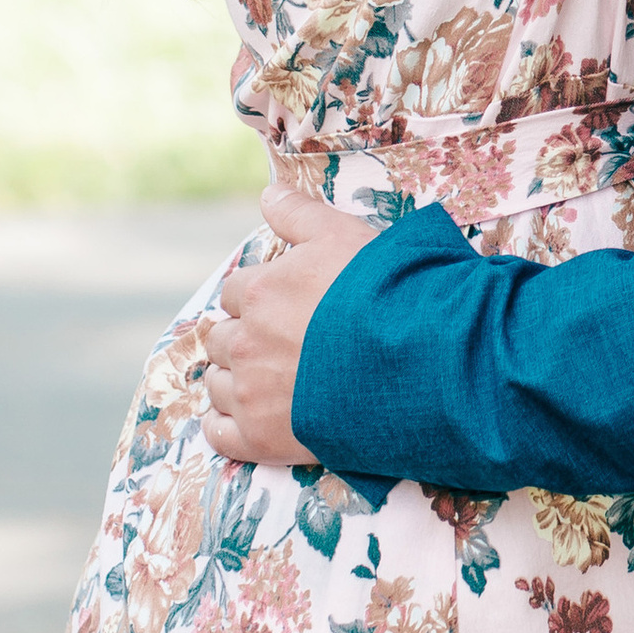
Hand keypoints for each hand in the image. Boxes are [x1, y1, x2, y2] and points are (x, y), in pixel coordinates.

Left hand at [204, 184, 387, 466]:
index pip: (238, 291)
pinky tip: (246, 419)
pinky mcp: (261, 438)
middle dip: (242, 337)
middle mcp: (245, 342)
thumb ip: (298, 213)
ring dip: (233, 379)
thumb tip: (266, 193)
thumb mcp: (344, 234)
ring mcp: (251, 394)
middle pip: (221, 338)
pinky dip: (226, 426)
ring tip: (267, 380)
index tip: (283, 305)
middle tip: (276, 343)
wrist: (416, 361)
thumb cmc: (384, 293)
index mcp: (259, 292)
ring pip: (217, 384)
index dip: (260, 296)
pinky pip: (219, 435)